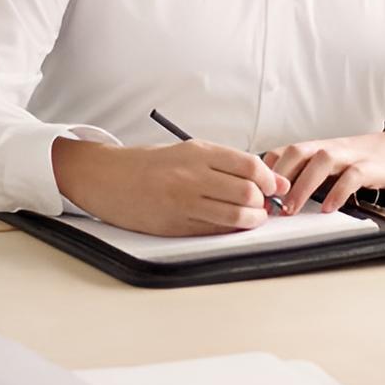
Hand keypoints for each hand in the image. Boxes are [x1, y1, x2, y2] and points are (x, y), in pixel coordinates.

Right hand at [51, 138, 290, 236]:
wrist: (110, 179)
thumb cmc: (154, 164)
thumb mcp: (190, 152)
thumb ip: (229, 164)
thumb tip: (271, 180)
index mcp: (199, 153)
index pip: (250, 166)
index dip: (269, 179)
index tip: (274, 187)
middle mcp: (192, 177)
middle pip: (247, 192)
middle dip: (263, 202)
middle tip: (264, 205)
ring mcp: (183, 203)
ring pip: (234, 216)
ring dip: (252, 220)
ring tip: (253, 217)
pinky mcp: (175, 225)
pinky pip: (214, 231)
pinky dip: (230, 231)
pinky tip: (232, 226)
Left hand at [263, 131, 384, 213]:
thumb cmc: (366, 161)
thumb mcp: (334, 166)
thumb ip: (310, 177)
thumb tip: (278, 201)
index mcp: (318, 148)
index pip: (283, 153)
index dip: (266, 174)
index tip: (255, 199)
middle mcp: (330, 148)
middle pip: (296, 151)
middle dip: (278, 177)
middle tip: (267, 206)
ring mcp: (352, 155)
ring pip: (321, 161)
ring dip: (302, 185)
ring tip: (291, 209)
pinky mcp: (371, 166)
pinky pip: (352, 176)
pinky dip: (338, 192)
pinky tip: (329, 208)